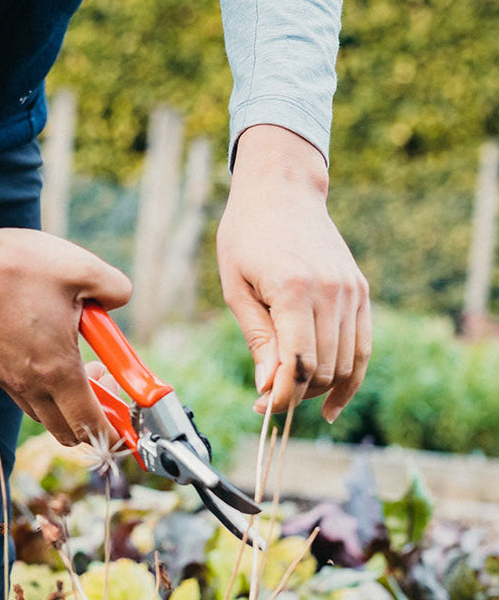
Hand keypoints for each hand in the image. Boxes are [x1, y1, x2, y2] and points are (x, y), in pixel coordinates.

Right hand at [0, 223, 131, 444]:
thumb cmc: (17, 265)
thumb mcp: (83, 269)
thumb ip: (116, 290)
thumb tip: (118, 300)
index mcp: (57, 370)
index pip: (90, 426)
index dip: (114, 432)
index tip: (127, 419)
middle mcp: (27, 384)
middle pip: (65, 431)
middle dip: (91, 419)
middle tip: (101, 377)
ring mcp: (1, 377)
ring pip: (40, 411)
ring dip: (63, 401)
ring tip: (71, 356)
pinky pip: (18, 390)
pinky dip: (37, 383)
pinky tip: (40, 343)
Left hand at [217, 124, 370, 422]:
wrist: (281, 190)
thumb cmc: (247, 236)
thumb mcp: (236, 289)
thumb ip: (258, 339)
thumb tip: (269, 387)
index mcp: (295, 290)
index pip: (299, 363)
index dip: (282, 396)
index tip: (262, 409)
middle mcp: (332, 293)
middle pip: (324, 368)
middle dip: (296, 395)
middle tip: (267, 404)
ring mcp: (352, 292)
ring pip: (346, 364)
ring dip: (320, 390)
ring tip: (290, 398)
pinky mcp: (361, 292)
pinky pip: (362, 347)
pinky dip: (350, 378)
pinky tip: (331, 402)